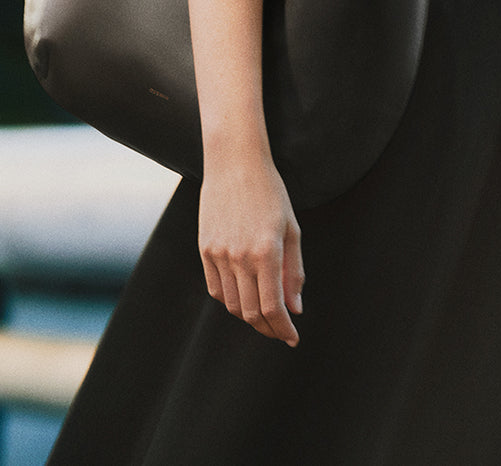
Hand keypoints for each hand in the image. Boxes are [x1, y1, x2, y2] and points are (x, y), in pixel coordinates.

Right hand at [198, 155, 303, 346]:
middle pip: (251, 313)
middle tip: (280, 331)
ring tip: (264, 314)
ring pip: (232, 304)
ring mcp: (218, 253)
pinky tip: (243, 296)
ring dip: (249, 316)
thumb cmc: (270, 191)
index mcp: (266, 252)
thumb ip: (294, 271)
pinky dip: (229, 300)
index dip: (283, 329)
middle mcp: (240, 256)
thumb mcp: (291, 228)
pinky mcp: (205, 248)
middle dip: (268, 328)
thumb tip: (295, 308)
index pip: (273, 308)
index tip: (292, 338)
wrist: (234, 162)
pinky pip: (215, 288)